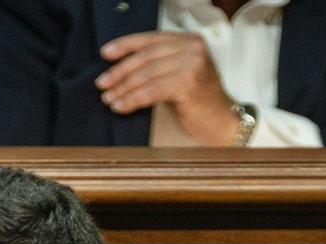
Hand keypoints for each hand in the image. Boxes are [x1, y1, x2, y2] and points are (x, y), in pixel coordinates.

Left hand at [96, 31, 240, 145]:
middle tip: (102, 83)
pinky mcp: (188, 82)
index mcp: (189, 40)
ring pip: (146, 74)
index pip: (151, 39)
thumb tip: (120, 69)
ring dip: (123, 88)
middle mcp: (192, 47)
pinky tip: (121, 106)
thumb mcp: (179, 74)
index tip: (106, 54)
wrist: (222, 122)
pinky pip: (151, 90)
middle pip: (145, 57)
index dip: (125, 45)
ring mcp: (192, 63)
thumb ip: (159, 64)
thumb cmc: (199, 101)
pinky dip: (133, 99)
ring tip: (109, 99)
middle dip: (120, 71)